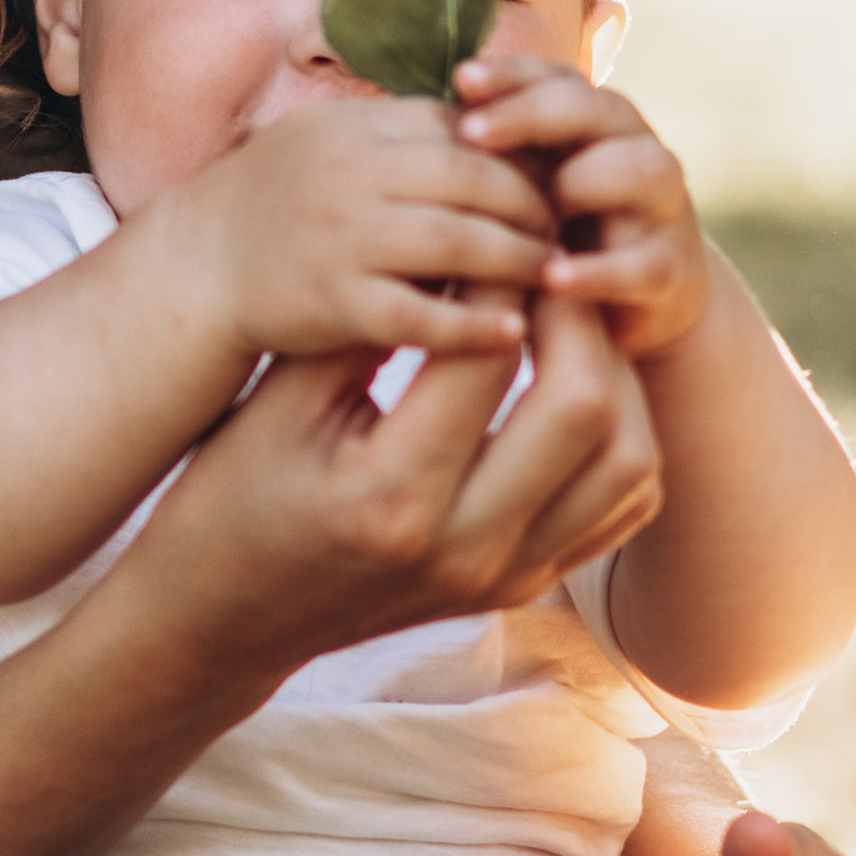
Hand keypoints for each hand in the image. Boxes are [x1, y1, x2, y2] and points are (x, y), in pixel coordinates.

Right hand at [134, 290, 662, 674]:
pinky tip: (573, 386)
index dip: (503, 278)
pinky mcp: (526, 586)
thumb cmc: (230, 495)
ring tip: (565, 324)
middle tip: (547, 269)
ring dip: (613, 375)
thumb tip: (452, 244)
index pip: (490, 357)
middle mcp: (464, 548)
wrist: (226, 618)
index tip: (493, 237)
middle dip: (579, 317)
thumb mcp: (276, 405)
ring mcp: (505, 578)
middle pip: (589, 410)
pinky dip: (619, 434)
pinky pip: (623, 504)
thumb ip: (366, 326)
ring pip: (629, 460)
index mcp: (390, 496)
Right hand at [151, 97, 555, 368]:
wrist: (196, 268)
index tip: (558, 183)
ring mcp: (341, 237)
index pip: (467, 129)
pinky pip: (419, 313)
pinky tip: (510, 335)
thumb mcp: (336, 142)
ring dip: (519, 261)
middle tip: (573, 232)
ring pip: (459, 241)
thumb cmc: (282, 205)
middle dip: (535, 206)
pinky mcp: (332, 302)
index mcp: (360, 129)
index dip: (523, 156)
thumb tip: (503, 123)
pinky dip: (471, 324)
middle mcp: (351, 173)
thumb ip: (410, 133)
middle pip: (476, 179)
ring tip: (555, 278)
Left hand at [454, 57, 709, 362]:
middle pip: (596, 108)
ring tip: (529, 207)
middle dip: (534, 115)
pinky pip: (644, 264)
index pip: (554, 78)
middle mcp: (632, 148)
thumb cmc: (552, 237)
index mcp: (590, 122)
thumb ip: (484, 160)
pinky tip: (553, 277)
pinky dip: (598, 271)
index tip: (458, 80)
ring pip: (642, 168)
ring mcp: (660, 207)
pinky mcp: (670, 270)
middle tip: (473, 133)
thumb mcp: (518, 193)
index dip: (512, 75)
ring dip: (585, 182)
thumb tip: (394, 122)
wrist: (630, 310)